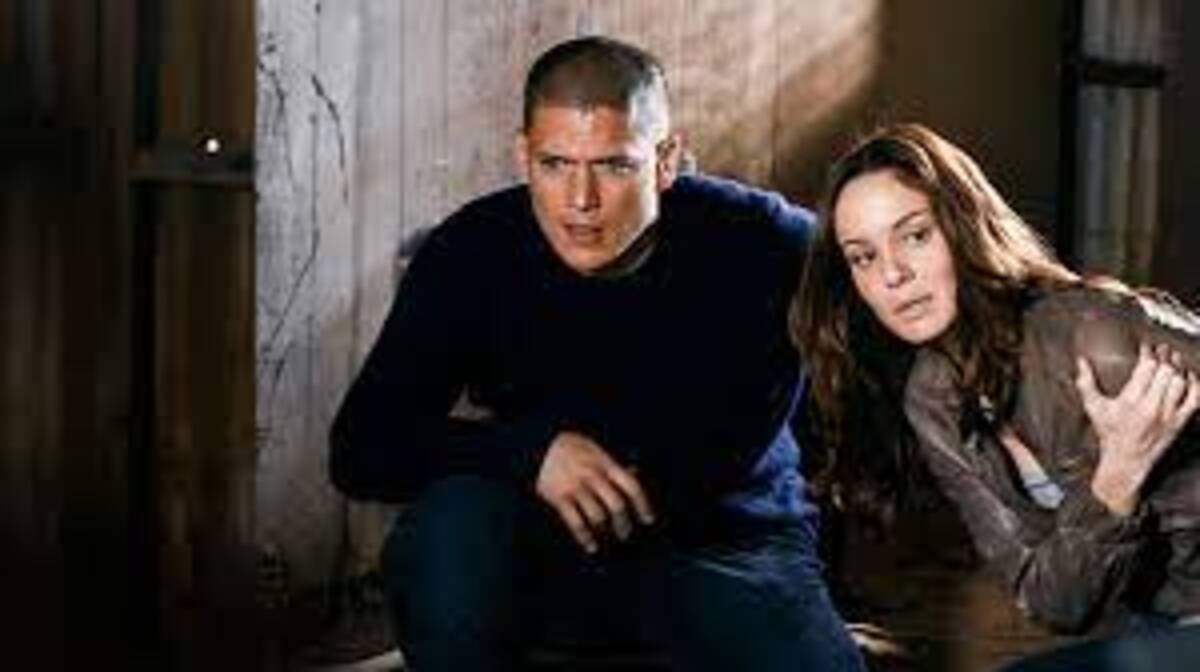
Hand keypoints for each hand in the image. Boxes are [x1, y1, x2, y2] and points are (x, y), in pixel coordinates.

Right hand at [535, 431, 654, 552]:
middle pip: (616, 505)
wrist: (539, 444)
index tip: (648, 519)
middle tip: (625, 533)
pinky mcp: (559, 497)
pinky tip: (591, 546)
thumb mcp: (595, 448)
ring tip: (607, 537)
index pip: (631, 486)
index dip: (643, 505)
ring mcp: (575, 487)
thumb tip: (634, 472)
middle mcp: (593, 476)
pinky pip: (575, 523)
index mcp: (605, 463)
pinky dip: (585, 537)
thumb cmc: (571, 446)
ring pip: (597, 516)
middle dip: (624, 524)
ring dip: (605, 532)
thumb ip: (613, 463)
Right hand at [1078, 343, 1199, 514]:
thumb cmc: (1110, 435)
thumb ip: (1086, 383)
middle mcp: (1152, 408)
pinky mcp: (1179, 423)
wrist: (1126, 462)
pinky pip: (1194, 399)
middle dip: (1165, 357)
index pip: (1146, 368)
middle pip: (1166, 372)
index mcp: (1130, 402)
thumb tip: (1081, 362)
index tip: (1146, 347)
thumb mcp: (1093, 408)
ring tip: (1174, 359)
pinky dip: (1194, 385)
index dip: (1148, 353)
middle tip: (1162, 350)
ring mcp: (1168, 416)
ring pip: (1180, 383)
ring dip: (1179, 368)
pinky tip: (1188, 377)